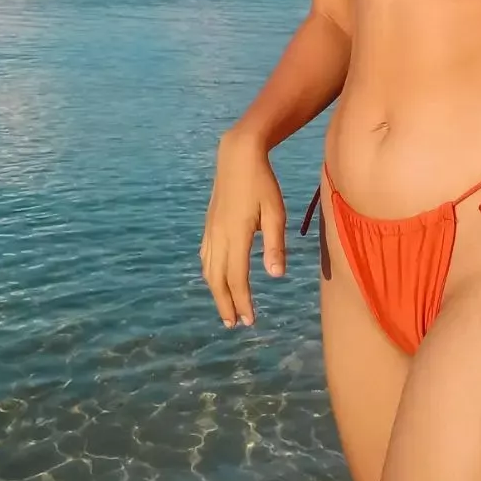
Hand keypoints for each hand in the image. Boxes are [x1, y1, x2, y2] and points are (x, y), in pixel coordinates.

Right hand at [198, 127, 286, 327]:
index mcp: (236, 235)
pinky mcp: (209, 224)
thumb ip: (275, 244)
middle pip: (217, 280)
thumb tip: (276, 275)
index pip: (237, 278)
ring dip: (216, 292)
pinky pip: (205, 256)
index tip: (250, 320)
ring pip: (208, 270)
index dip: (243, 301)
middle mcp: (219, 236)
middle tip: (235, 324)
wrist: (237, 156)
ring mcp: (210, 230)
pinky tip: (215, 279)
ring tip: (225, 309)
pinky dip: (209, 274)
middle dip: (225, 304)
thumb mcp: (275, 212)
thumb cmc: (263, 183)